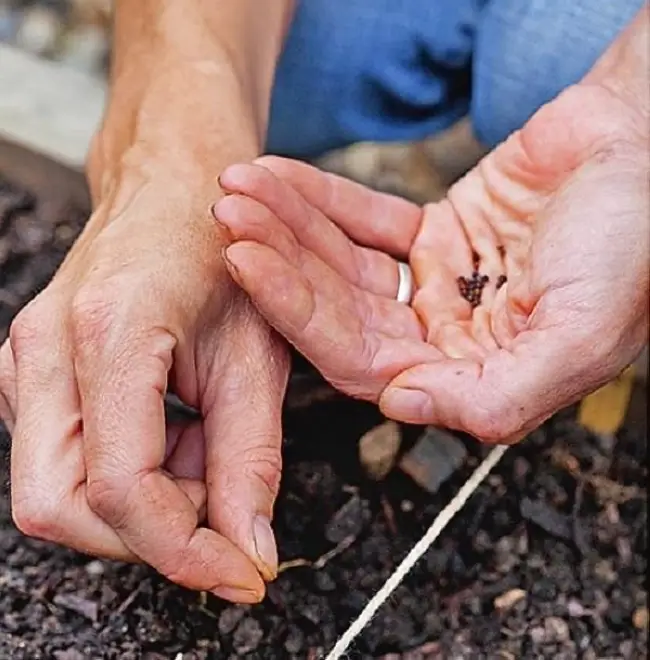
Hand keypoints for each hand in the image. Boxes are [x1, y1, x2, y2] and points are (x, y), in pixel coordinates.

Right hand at [0, 174, 287, 602]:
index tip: (240, 573)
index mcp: (111, 332)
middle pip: (62, 505)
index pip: (121, 486)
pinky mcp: (33, 368)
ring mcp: (27, 358)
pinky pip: (61, 454)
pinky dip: (125, 469)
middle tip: (220, 510)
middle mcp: (47, 348)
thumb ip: (250, 459)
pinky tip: (175, 432)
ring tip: (204, 449)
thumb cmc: (228, 253)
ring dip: (139, 499)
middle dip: (148, 532)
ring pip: (56, 488)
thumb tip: (247, 551)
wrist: (179, 186)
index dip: (184, 549)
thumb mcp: (257, 358)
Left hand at [214, 82, 647, 442]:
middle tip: (227, 220)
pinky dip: (322, 199)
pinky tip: (277, 179)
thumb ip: (497, 395)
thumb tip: (401, 407)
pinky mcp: (434, 235)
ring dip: (289, 228)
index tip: (247, 264)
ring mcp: (436, 286)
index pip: (362, 360)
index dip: (299, 316)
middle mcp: (446, 339)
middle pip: (339, 311)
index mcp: (473, 377)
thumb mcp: (581, 335)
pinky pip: (366, 220)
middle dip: (280, 265)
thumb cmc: (634, 241)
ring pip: (344, 265)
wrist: (646, 148)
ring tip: (237, 190)